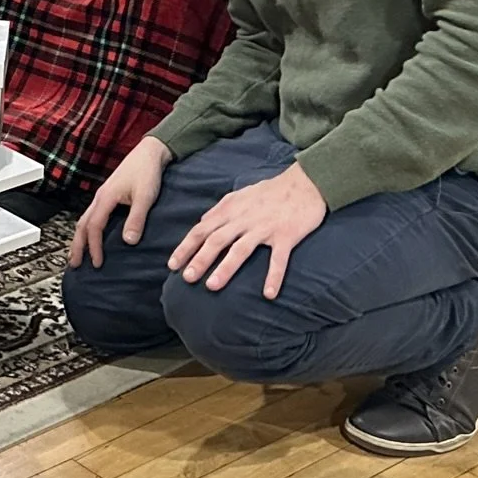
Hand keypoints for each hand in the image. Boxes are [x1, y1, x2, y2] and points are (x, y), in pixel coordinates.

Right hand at [68, 135, 170, 269]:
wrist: (149, 153)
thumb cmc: (147, 173)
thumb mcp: (144, 197)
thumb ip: (136, 219)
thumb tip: (128, 242)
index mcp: (106, 198)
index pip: (94, 227)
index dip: (94, 246)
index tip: (97, 263)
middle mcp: (99, 197)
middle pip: (82, 225)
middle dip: (77, 245)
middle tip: (74, 264)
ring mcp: (102, 196)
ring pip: (84, 220)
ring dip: (80, 238)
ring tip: (78, 253)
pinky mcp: (107, 195)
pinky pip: (91, 215)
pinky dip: (87, 229)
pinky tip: (92, 235)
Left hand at [169, 162, 326, 298]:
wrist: (305, 183)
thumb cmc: (270, 191)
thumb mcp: (240, 195)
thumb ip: (220, 209)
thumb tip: (202, 223)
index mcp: (231, 210)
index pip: (202, 230)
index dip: (186, 247)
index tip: (172, 265)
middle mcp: (244, 219)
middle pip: (216, 240)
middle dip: (199, 259)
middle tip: (186, 278)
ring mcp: (265, 228)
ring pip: (241, 250)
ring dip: (225, 268)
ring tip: (212, 286)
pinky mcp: (287, 235)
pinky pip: (279, 259)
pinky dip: (274, 276)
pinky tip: (269, 295)